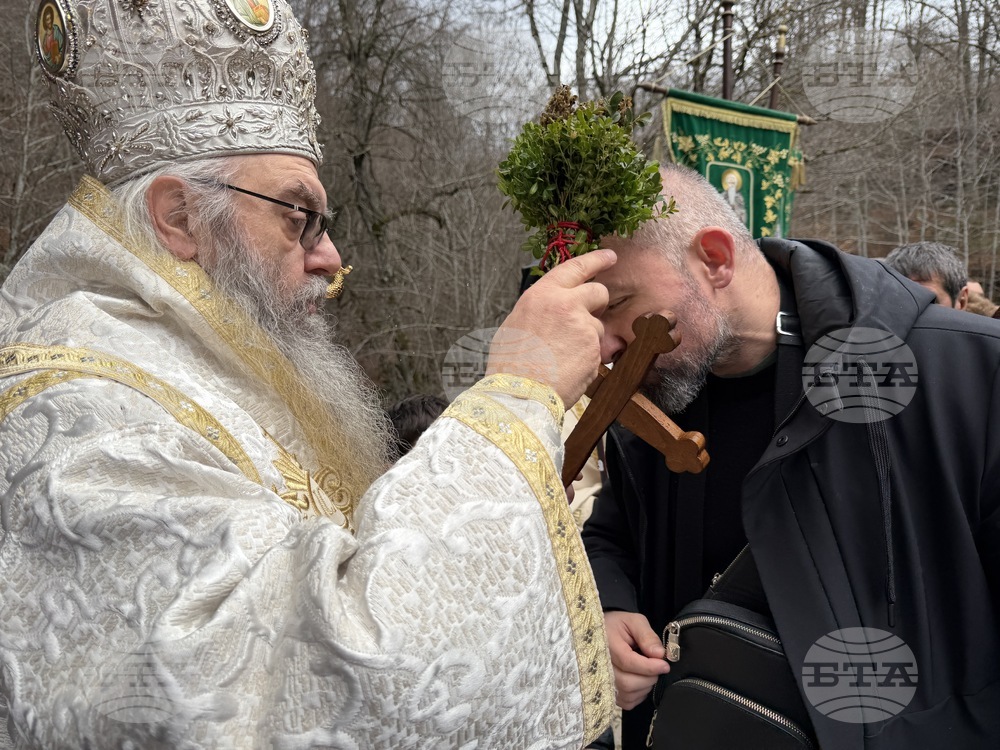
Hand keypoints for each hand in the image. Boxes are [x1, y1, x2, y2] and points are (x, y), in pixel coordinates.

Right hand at [487, 250, 614, 405]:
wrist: (519, 393)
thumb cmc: (510, 363)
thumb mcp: (516, 323)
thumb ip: (539, 309)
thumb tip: (550, 309)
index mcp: (542, 295)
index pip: (575, 267)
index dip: (596, 260)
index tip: (610, 257)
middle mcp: (565, 305)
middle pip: (598, 292)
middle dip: (597, 302)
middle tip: (587, 316)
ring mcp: (583, 326)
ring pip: (597, 325)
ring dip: (587, 338)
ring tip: (562, 356)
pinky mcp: (594, 349)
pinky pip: (596, 349)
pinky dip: (586, 358)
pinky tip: (567, 368)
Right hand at [604, 610, 670, 709]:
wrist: (603, 632)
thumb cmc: (619, 625)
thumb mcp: (634, 621)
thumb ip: (647, 636)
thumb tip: (659, 654)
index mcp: (606, 645)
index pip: (628, 662)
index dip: (650, 666)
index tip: (665, 665)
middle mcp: (600, 667)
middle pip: (628, 683)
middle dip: (649, 677)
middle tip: (657, 667)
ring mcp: (603, 682)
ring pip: (629, 694)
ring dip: (645, 685)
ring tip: (648, 671)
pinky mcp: (608, 693)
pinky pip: (628, 702)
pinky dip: (639, 694)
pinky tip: (640, 680)